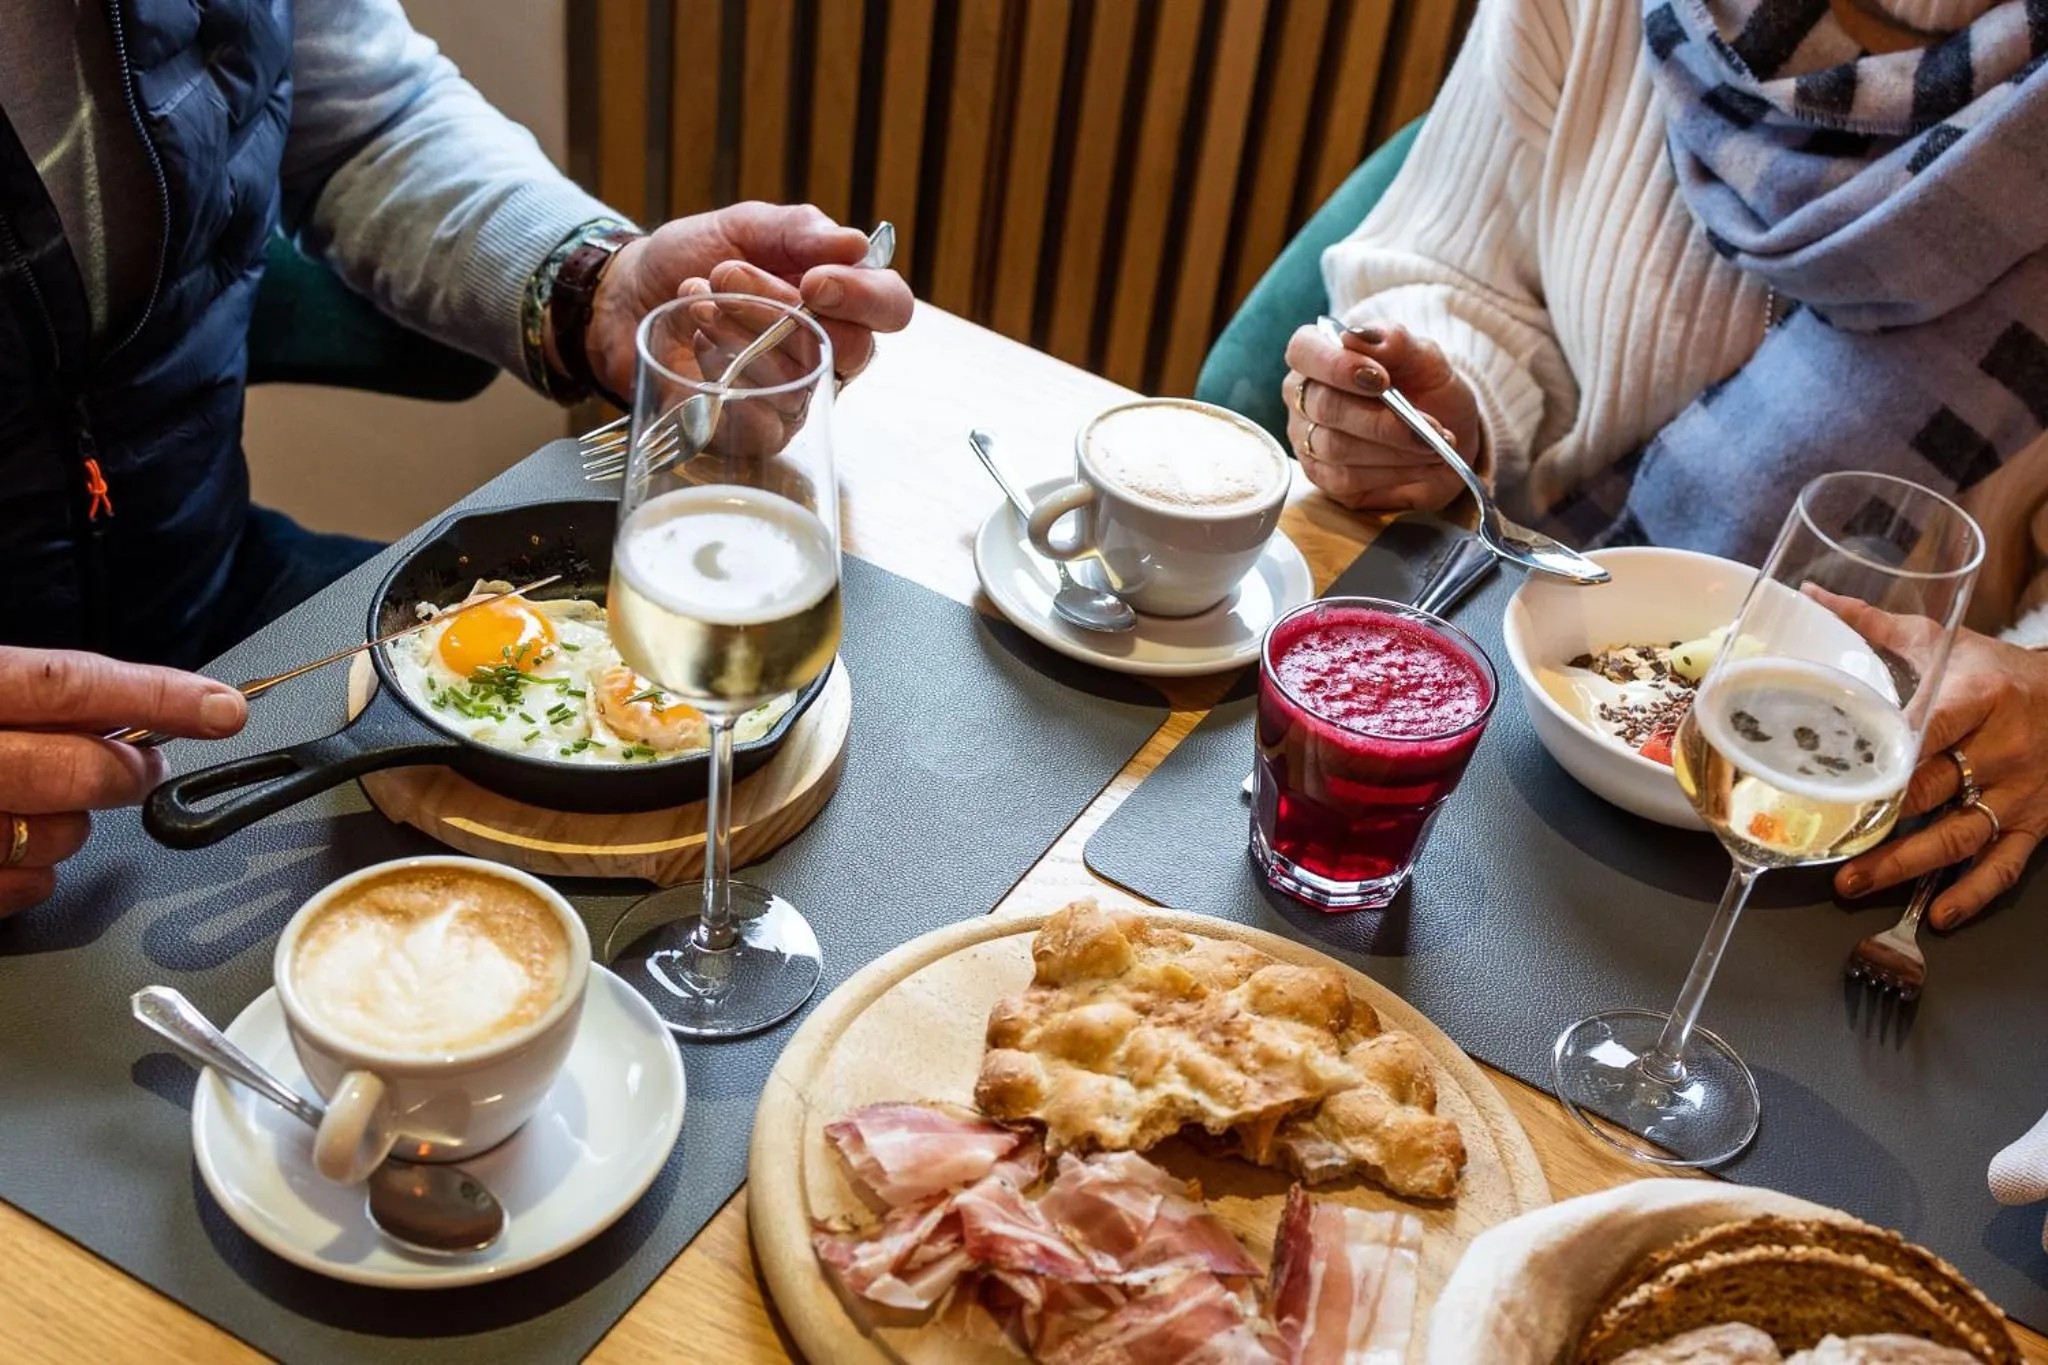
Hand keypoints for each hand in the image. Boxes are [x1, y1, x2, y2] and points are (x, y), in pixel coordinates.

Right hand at [0, 649, 246, 915]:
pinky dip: (29, 875)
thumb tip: (117, 710)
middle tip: (142, 768)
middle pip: (77, 769)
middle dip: (127, 772)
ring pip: (57, 837)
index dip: (157, 695)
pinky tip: (4, 850)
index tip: (225, 709)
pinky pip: (18, 890)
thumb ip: (21, 694)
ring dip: (73, 827)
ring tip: (40, 807)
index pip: (69, 685)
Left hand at [582, 203, 913, 400]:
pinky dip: (725, 374)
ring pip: (802, 379)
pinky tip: (696, 348)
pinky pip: (766, 418)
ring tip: (697, 301)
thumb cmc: (692, 257)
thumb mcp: (744, 227)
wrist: (626, 295)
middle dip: (780, 307)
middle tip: (725, 273)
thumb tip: (857, 243)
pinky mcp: (760, 430)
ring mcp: (797, 394)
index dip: (862, 297)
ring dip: (743, 332)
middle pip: (849, 348)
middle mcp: (828, 350)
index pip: (890, 308)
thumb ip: (799, 230)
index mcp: (840, 298)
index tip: (812, 280)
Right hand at [1281, 320, 1481, 512]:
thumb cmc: (1425, 387)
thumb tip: (1355, 335)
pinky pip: (1346, 478)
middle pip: (1323, 406)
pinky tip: (1422, 464)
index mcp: (1319, 354)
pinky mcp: (1323, 477)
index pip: (1303, 351)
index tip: (1381, 379)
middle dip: (1379, 419)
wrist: (1444, 433)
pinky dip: (1392, 472)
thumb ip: (1395, 341)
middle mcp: (1304, 397)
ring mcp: (1308, 439)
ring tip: (1433, 446)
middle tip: (1425, 425)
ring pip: (1335, 447)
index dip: (1336, 365)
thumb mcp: (1424, 358)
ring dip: (1392, 449)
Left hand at [1834, 629, 2047, 928]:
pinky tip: (1939, 914)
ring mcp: (2020, 792)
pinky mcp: (2035, 823)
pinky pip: (2004, 865)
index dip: (1883, 756)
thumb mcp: (1945, 643)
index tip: (1840, 777)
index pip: (1925, 729)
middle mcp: (2002, 749)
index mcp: (1977, 698)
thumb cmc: (1999, 672)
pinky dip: (1973, 893)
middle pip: (1930, 788)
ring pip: (1958, 834)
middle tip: (1825, 841)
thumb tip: (1814, 600)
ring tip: (1854, 884)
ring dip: (1905, 865)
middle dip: (1878, 818)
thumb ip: (1876, 627)